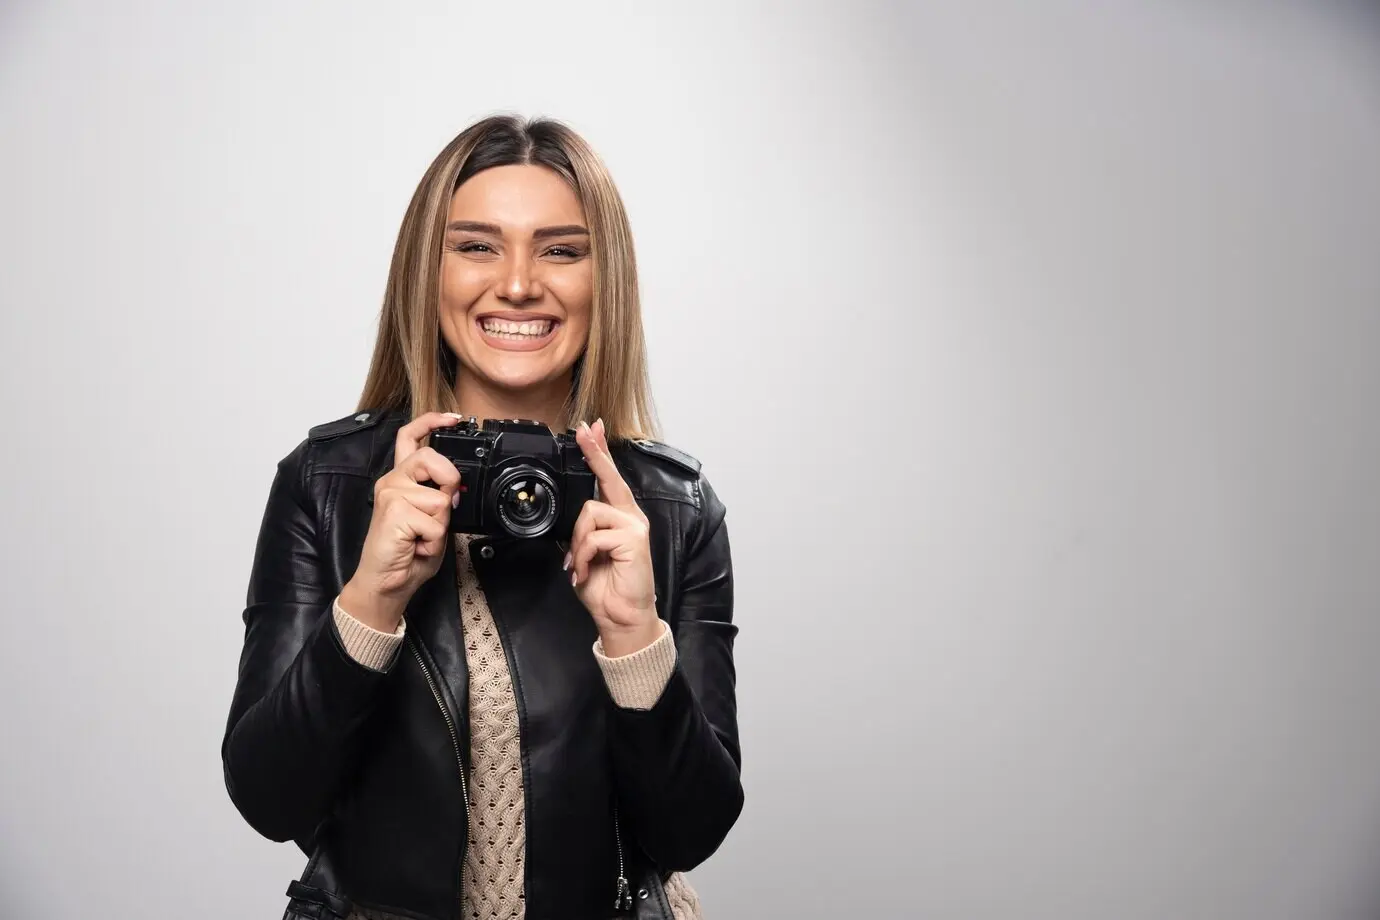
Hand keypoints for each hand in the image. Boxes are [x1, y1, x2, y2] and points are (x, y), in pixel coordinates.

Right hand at [339, 412, 463, 632]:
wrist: (386, 583)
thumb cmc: (407, 554)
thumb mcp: (433, 520)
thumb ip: (441, 498)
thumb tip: (456, 489)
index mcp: (401, 480)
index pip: (410, 438)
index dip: (431, 422)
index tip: (452, 418)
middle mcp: (392, 482)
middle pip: (430, 457)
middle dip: (449, 481)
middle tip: (443, 508)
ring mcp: (390, 494)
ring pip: (439, 499)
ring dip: (440, 525)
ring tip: (423, 538)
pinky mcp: (393, 511)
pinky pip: (434, 521)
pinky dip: (434, 540)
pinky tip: (417, 546)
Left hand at [566, 418, 661, 656]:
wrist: (621, 616)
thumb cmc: (606, 587)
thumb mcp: (585, 553)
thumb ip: (581, 531)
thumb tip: (568, 518)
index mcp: (620, 518)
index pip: (610, 479)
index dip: (600, 453)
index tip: (592, 430)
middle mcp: (631, 517)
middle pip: (610, 478)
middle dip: (595, 452)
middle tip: (585, 430)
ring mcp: (635, 526)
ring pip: (590, 512)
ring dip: (577, 541)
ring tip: (580, 563)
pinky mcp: (634, 539)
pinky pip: (594, 535)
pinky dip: (583, 554)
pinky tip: (586, 570)